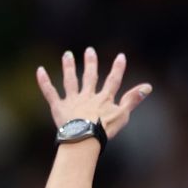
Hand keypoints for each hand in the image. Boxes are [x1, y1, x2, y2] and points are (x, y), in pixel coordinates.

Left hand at [36, 47, 151, 140]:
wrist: (84, 137)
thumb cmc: (104, 129)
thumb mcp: (123, 115)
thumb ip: (133, 99)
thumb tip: (148, 87)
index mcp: (104, 99)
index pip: (113, 81)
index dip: (117, 69)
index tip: (120, 57)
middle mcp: (88, 96)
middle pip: (90, 77)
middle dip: (90, 63)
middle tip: (89, 50)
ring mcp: (73, 101)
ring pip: (70, 81)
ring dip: (69, 67)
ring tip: (67, 55)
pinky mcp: (59, 107)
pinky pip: (50, 92)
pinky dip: (44, 82)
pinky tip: (39, 70)